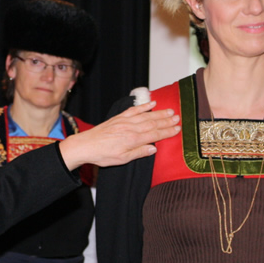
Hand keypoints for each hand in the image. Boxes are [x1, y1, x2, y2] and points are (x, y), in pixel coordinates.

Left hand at [58, 101, 179, 170]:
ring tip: (170, 111)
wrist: (86, 145)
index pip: (155, 135)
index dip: (167, 132)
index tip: (177, 129)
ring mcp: (125, 121)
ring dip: (159, 113)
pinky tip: (152, 103)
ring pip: (146, 116)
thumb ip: (138, 153)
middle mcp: (130, 128)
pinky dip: (144, 106)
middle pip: (153, 123)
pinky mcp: (119, 118)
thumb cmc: (102, 154)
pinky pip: (134, 110)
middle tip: (178, 118)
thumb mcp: (122, 159)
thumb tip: (153, 149)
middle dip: (167, 121)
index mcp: (133, 140)